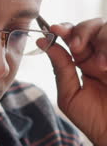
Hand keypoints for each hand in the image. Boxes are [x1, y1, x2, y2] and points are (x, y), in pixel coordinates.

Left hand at [45, 18, 106, 145]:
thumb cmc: (93, 120)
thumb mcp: (70, 96)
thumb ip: (61, 69)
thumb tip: (45, 44)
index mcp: (83, 61)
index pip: (73, 35)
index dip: (63, 29)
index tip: (54, 29)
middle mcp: (101, 55)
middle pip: (92, 25)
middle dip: (81, 31)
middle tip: (77, 48)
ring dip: (102, 42)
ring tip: (100, 65)